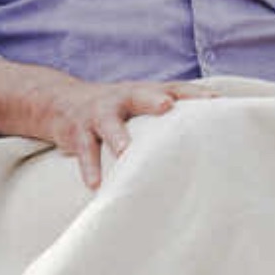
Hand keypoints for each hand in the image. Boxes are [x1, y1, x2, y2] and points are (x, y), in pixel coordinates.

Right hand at [32, 75, 210, 189]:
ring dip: (118, 137)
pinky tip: (95, 185)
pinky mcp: (79, 132)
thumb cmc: (116, 110)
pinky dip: (90, 167)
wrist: (59, 101)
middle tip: (167, 106)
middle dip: (153, 100)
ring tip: (126, 152)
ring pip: (108, 124)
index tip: (214, 101)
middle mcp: (122, 98)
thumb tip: (212, 138)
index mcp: (143, 92)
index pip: (172, 88)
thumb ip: (168, 117)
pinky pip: (86, 150)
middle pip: (139, 95)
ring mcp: (99, 113)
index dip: (192, 93)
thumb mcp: (139, 104)